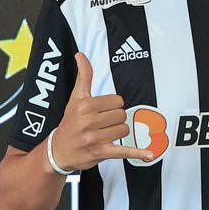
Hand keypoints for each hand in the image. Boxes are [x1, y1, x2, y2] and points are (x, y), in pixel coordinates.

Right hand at [49, 52, 149, 171]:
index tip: (102, 112)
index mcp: (85, 105)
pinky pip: (124, 151)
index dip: (112, 106)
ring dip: (118, 133)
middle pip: (122, 115)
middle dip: (115, 120)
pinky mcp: (100, 152)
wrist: (58, 151)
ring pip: (124, 130)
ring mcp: (94, 138)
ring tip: (104, 135)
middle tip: (102, 124)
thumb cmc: (70, 122)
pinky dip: (137, 153)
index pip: (117, 101)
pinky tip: (150, 155)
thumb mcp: (75, 98)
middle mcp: (88, 121)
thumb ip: (83, 76)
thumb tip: (80, 54)